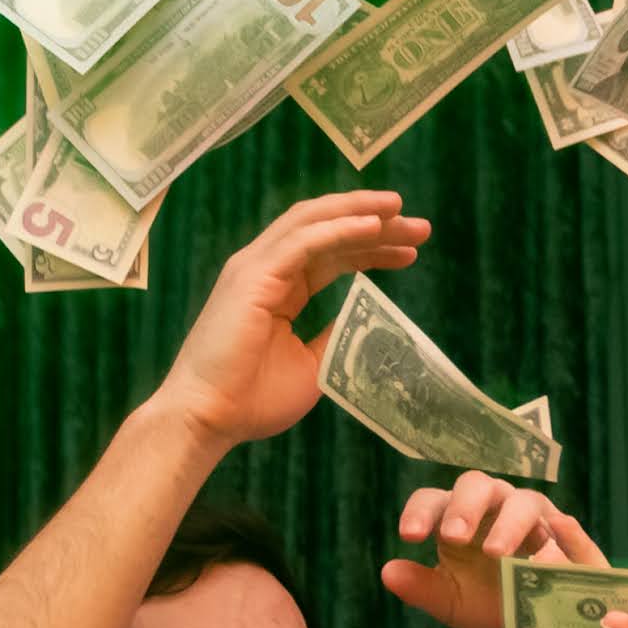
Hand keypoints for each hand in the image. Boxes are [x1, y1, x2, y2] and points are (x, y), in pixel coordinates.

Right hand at [149, 190, 427, 447]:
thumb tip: (365, 321)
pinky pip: (303, 242)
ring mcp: (255, 267)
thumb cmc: (252, 399)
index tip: (410, 251)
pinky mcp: (252, 276)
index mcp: (277, 287)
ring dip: (359, 213)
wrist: (209, 418)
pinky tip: (372, 226)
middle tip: (419, 226)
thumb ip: (335, 336)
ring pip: (313, 223)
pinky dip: (339, 229)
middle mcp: (265, 268)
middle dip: (374, 223)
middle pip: (326, 230)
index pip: (330, 253)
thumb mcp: (312, 365)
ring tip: (399, 210)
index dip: (370, 247)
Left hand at [380, 472, 597, 627]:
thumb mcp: (452, 602)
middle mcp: (491, 504)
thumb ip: (422, 589)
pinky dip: (559, 534)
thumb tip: (388, 573)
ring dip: (508, 523)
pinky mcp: (563, 530)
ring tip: (496, 553)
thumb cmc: (488, 599)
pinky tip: (549, 549)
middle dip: (464, 507)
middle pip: (475, 485)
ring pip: (521, 501)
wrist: (535, 618)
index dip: (420, 513)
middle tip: (453, 536)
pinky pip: (562, 525)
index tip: (409, 537)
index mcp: (456, 516)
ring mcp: (529, 512)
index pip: (432, 500)